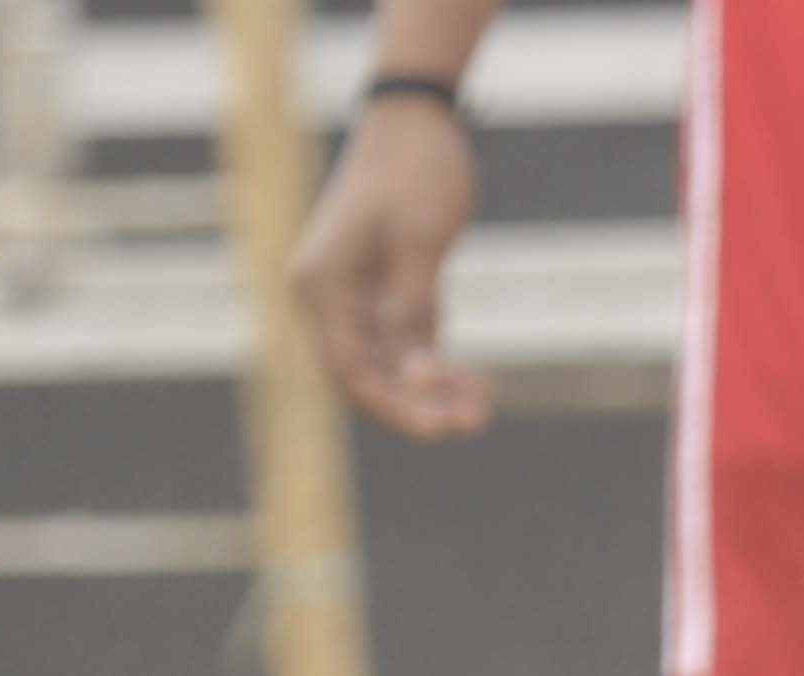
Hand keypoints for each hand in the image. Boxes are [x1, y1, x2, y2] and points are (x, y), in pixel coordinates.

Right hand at [285, 91, 488, 435]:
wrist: (417, 120)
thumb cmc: (415, 170)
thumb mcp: (420, 239)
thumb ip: (411, 306)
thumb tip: (411, 369)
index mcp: (320, 283)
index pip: (349, 369)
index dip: (394, 405)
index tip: (441, 428)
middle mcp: (328, 295)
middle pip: (367, 376)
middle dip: (417, 404)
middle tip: (473, 422)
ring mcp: (357, 294)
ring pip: (390, 365)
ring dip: (433, 390)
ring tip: (483, 405)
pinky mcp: (388, 291)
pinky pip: (408, 343)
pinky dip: (437, 364)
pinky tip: (477, 383)